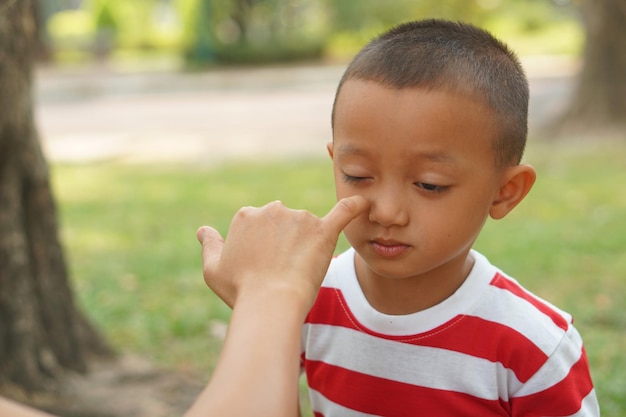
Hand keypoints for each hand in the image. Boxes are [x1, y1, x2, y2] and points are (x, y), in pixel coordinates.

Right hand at [197, 196, 368, 310]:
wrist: (270, 303)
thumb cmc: (240, 290)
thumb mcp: (213, 270)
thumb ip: (210, 246)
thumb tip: (203, 230)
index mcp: (246, 215)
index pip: (258, 226)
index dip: (262, 249)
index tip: (263, 267)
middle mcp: (272, 209)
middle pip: (283, 223)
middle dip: (284, 244)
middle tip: (281, 271)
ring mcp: (299, 218)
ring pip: (306, 227)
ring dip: (305, 244)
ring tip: (298, 272)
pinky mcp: (323, 231)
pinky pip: (343, 212)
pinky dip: (354, 207)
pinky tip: (364, 203)